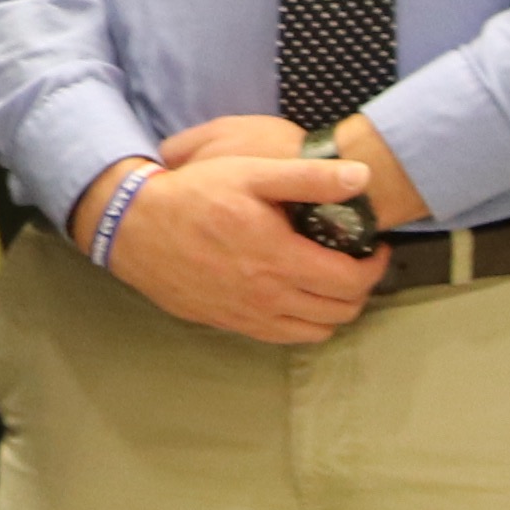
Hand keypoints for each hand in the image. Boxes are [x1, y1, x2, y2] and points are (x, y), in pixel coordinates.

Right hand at [95, 136, 384, 343]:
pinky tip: (296, 293)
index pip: (352, 282)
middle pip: (341, 312)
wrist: (135, 228)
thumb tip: (362, 179)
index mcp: (280, 259)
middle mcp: (269, 297)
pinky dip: (303, 321)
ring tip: (329, 278)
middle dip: (360, 287)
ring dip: (333, 308)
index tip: (374, 247)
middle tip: (355, 261)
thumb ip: (309, 177)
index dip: (375, 266)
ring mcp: (249, 316)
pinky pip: (284, 337)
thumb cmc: (194, 195)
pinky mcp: (231, 323)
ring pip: (316, 331)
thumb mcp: (250, 172)